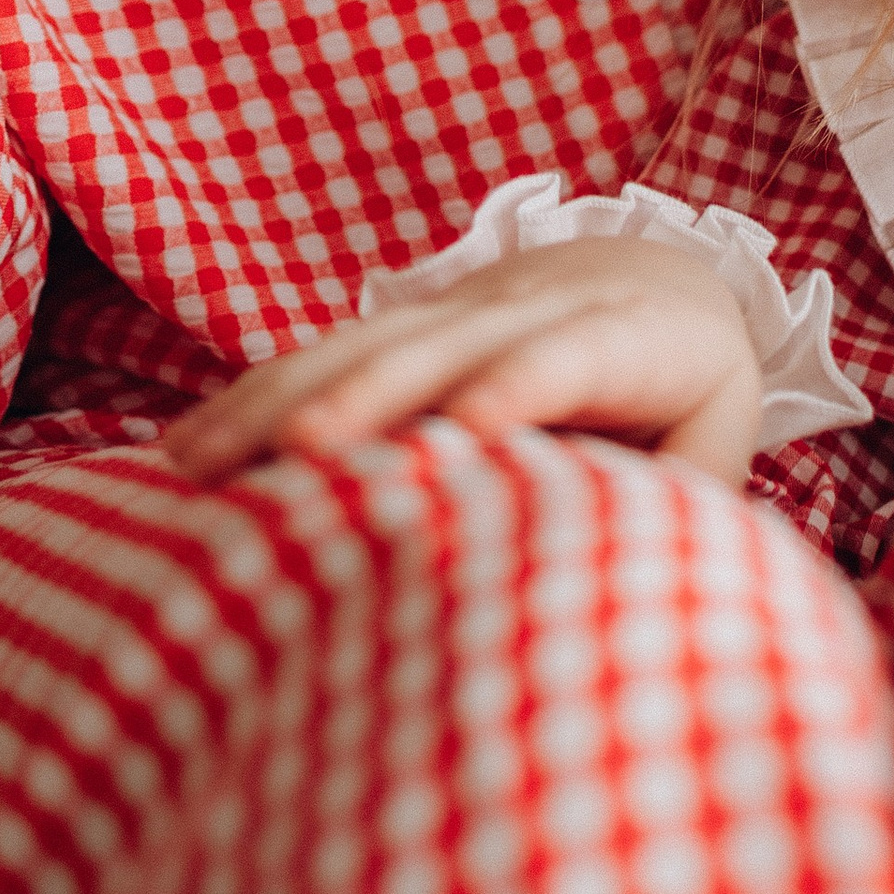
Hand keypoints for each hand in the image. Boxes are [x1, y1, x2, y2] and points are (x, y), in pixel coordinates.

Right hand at [157, 238, 763, 489]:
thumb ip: (674, 511)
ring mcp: (467, 305)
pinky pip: (324, 355)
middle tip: (303, 449)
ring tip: (200, 464)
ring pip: (368, 343)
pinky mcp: (408, 324)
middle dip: (374, 394)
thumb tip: (625, 611)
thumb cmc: (689, 405)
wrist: (651, 282)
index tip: (472, 425)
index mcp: (641, 335)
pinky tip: (184, 454)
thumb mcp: (710, 449)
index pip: (583, 352)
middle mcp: (545, 302)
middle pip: (454, 342)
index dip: (527, 380)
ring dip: (281, 398)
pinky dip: (253, 399)